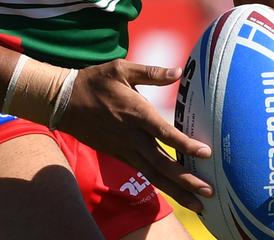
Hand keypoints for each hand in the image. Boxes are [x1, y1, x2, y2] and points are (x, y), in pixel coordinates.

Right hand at [58, 59, 213, 211]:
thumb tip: (179, 71)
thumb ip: (151, 72)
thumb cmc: (95, 81)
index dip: (184, 144)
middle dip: (186, 180)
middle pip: (162, 163)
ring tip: (199, 204)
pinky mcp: (119, 155)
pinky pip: (143, 172)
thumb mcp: (121, 69)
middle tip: (209, 192)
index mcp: (134, 112)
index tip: (206, 153)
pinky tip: (175, 191)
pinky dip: (160, 184)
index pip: (163, 132)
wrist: (64, 101)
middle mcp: (131, 136)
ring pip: (153, 174)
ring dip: (176, 190)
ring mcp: (124, 148)